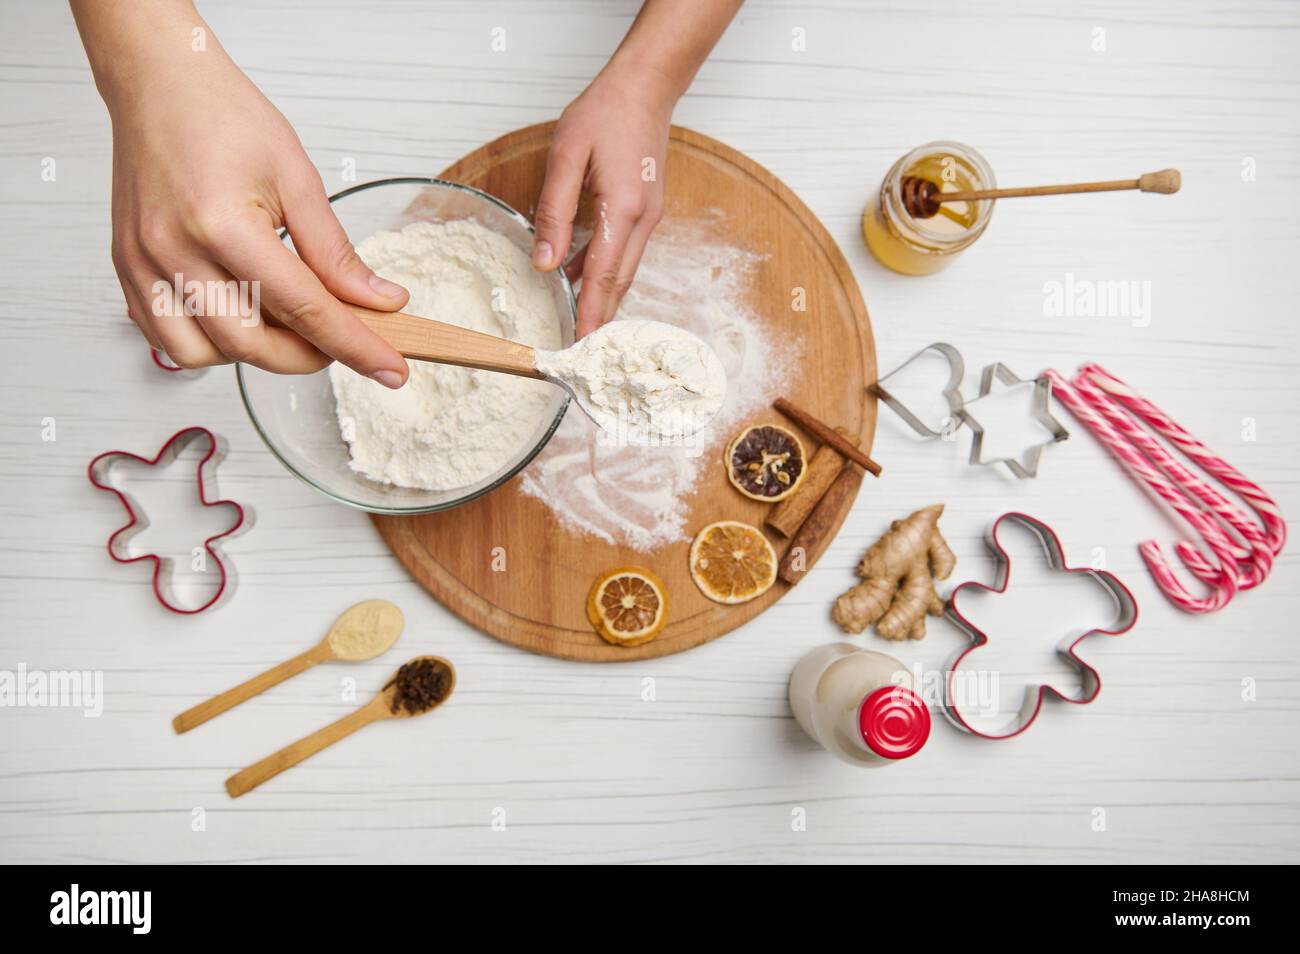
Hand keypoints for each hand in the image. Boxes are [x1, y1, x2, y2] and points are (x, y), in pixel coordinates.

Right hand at [105, 51, 409, 383]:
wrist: (160, 84)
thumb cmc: (225, 117)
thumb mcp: (298, 179)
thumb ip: (336, 253)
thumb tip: (380, 302)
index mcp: (222, 224)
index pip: (303, 308)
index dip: (354, 345)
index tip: (391, 370)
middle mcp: (173, 251)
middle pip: (250, 345)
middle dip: (307, 357)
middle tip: (341, 342)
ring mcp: (142, 265)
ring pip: (203, 355)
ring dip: (256, 355)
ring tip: (286, 322)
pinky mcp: (127, 270)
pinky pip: (167, 338)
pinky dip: (210, 345)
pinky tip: (241, 316)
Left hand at [531, 67, 671, 336]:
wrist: (646, 86)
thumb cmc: (605, 112)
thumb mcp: (566, 156)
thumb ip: (554, 211)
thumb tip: (544, 263)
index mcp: (624, 210)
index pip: (605, 277)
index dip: (591, 316)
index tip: (580, 348)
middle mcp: (643, 220)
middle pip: (620, 283)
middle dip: (600, 319)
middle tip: (579, 352)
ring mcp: (648, 216)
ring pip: (624, 270)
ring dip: (603, 298)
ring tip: (579, 325)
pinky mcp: (645, 209)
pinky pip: (624, 251)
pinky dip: (605, 271)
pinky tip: (581, 277)